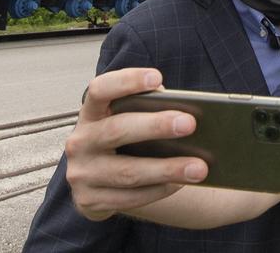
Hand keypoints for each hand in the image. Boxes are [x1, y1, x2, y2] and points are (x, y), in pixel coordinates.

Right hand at [64, 68, 208, 220]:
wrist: (94, 180)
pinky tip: (180, 183)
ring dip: (167, 169)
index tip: (157, 77)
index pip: (99, 89)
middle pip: (117, 130)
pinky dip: (159, 190)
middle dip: (155, 126)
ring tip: (199, 167)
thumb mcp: (123, 119)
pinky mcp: (89, 201)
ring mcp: (82, 174)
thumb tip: (183, 110)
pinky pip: (130, 198)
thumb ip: (146, 108)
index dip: (126, 81)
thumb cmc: (121, 138)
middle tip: (190, 124)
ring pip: (128, 172)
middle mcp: (80, 142)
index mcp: (90, 113)